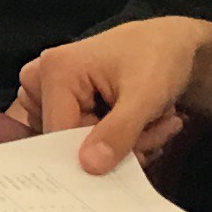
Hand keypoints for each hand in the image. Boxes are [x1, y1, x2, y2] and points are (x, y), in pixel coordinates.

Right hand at [8, 17, 208, 173]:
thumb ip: (119, 131)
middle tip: (155, 132)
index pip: (59, 135)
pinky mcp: (60, 102)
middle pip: (69, 142)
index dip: (97, 155)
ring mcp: (48, 92)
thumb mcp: (146, 96)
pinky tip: (141, 124)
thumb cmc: (158, 58)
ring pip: (78, 144)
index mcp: (55, 71)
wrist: (170, 44)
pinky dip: (115, 140)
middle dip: (118, 146)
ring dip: (122, 145)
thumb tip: (89, 166)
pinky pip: (80, 139)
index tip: (140, 152)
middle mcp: (41, 80)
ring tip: (152, 121)